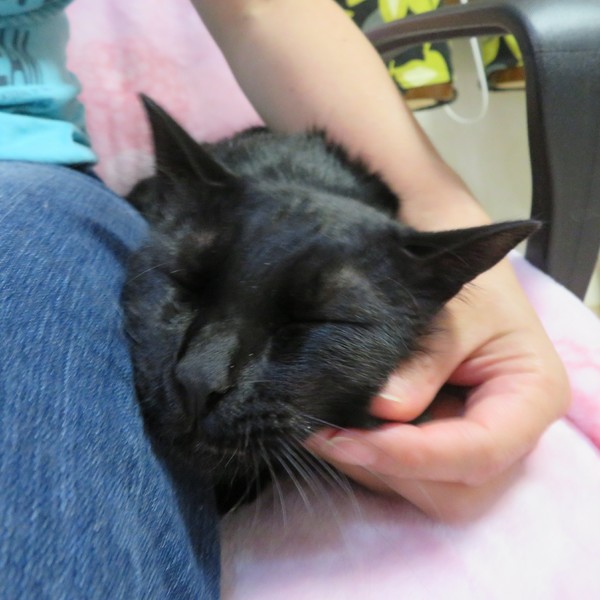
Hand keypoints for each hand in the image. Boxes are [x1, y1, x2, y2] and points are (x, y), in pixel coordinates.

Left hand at [306, 260, 569, 521]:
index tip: (350, 439)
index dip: (413, 455)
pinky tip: (338, 431)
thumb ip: (424, 359)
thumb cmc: (464, 278)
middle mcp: (511, 433)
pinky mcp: (441, 439)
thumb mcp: (451, 306)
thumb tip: (383, 410)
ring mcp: (474, 442)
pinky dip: (369, 459)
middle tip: (328, 436)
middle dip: (389, 469)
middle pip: (457, 488)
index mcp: (531, 395)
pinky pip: (408, 472)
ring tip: (325, 431)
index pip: (480, 450)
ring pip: (427, 489)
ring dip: (371, 468)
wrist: (453, 262)